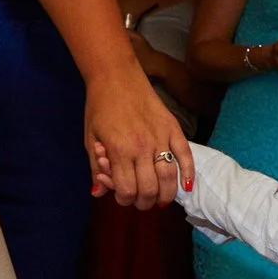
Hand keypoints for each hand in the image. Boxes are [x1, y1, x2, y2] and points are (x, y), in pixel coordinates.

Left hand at [85, 68, 190, 208]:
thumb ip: (96, 167)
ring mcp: (161, 137)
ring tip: (159, 199)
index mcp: (119, 150)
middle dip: (144, 202)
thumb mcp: (89, 139)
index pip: (127, 190)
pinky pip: (185, 155)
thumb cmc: (99, 107)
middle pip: (149, 188)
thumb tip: (98, 193)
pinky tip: (186, 186)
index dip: (124, 200)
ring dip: (165, 195)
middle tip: (141, 202)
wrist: (116, 76)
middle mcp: (142, 147)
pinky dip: (188, 173)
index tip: (122, 197)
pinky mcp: (173, 128)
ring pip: (169, 177)